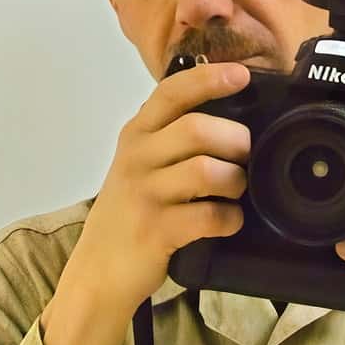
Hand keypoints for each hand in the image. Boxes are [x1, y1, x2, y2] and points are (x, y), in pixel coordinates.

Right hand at [60, 61, 251, 316]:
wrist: (98, 270)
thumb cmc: (133, 210)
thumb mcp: (143, 164)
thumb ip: (175, 137)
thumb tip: (235, 120)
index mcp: (138, 133)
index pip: (172, 92)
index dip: (208, 79)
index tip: (242, 75)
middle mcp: (137, 157)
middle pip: (197, 129)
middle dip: (235, 140)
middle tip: (246, 156)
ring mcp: (144, 194)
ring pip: (206, 171)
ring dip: (235, 180)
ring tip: (236, 191)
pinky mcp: (155, 230)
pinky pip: (208, 215)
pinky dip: (229, 218)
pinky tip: (229, 221)